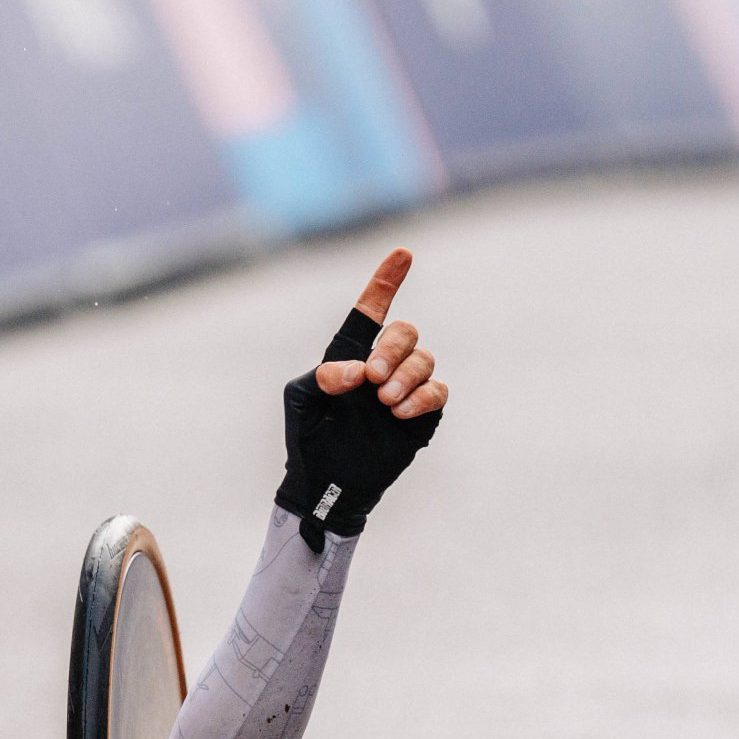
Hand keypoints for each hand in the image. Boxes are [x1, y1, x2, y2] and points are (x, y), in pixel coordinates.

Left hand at [274, 248, 447, 549]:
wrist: (324, 483)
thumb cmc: (307, 439)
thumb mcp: (300, 402)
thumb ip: (321, 377)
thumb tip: (358, 371)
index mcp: (349, 356)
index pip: (370, 313)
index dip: (385, 283)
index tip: (402, 254)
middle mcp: (381, 366)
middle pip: (405, 332)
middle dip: (393, 348)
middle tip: (372, 376)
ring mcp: (404, 389)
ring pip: (424, 361)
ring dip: (405, 376)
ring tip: (383, 401)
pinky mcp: (421, 415)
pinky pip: (438, 392)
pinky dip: (422, 397)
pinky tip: (398, 412)